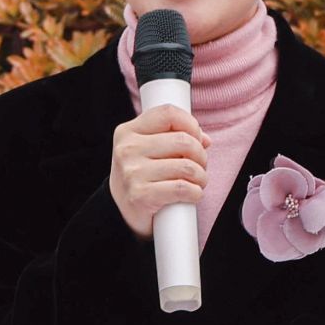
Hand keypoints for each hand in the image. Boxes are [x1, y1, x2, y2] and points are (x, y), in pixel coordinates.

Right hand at [108, 104, 210, 238]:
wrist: (120, 210)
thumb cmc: (140, 175)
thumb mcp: (148, 149)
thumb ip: (173, 137)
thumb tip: (205, 139)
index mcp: (128, 132)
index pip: (168, 113)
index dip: (191, 123)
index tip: (197, 138)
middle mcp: (127, 149)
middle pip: (183, 141)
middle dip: (200, 154)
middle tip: (200, 165)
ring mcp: (132, 172)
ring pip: (186, 166)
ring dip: (201, 176)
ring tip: (198, 181)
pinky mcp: (140, 195)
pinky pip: (182, 188)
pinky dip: (195, 192)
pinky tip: (193, 194)